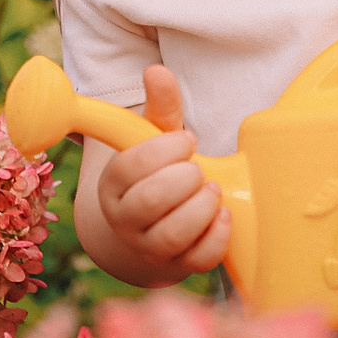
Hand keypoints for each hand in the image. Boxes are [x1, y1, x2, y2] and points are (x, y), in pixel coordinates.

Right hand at [93, 65, 228, 279]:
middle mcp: (125, 220)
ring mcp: (150, 248)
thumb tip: (156, 70)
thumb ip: (161, 106)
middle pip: (150, 201)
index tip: (186, 140)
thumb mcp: (157, 138)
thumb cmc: (160, 173)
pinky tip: (223, 215)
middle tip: (197, 168)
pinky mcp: (179, 267)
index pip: (132, 166)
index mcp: (114, 184)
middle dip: (184, 178)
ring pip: (172, 234)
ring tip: (211, 190)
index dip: (165, 149)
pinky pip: (199, 259)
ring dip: (201, 207)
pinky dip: (217, 235)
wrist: (157, 226)